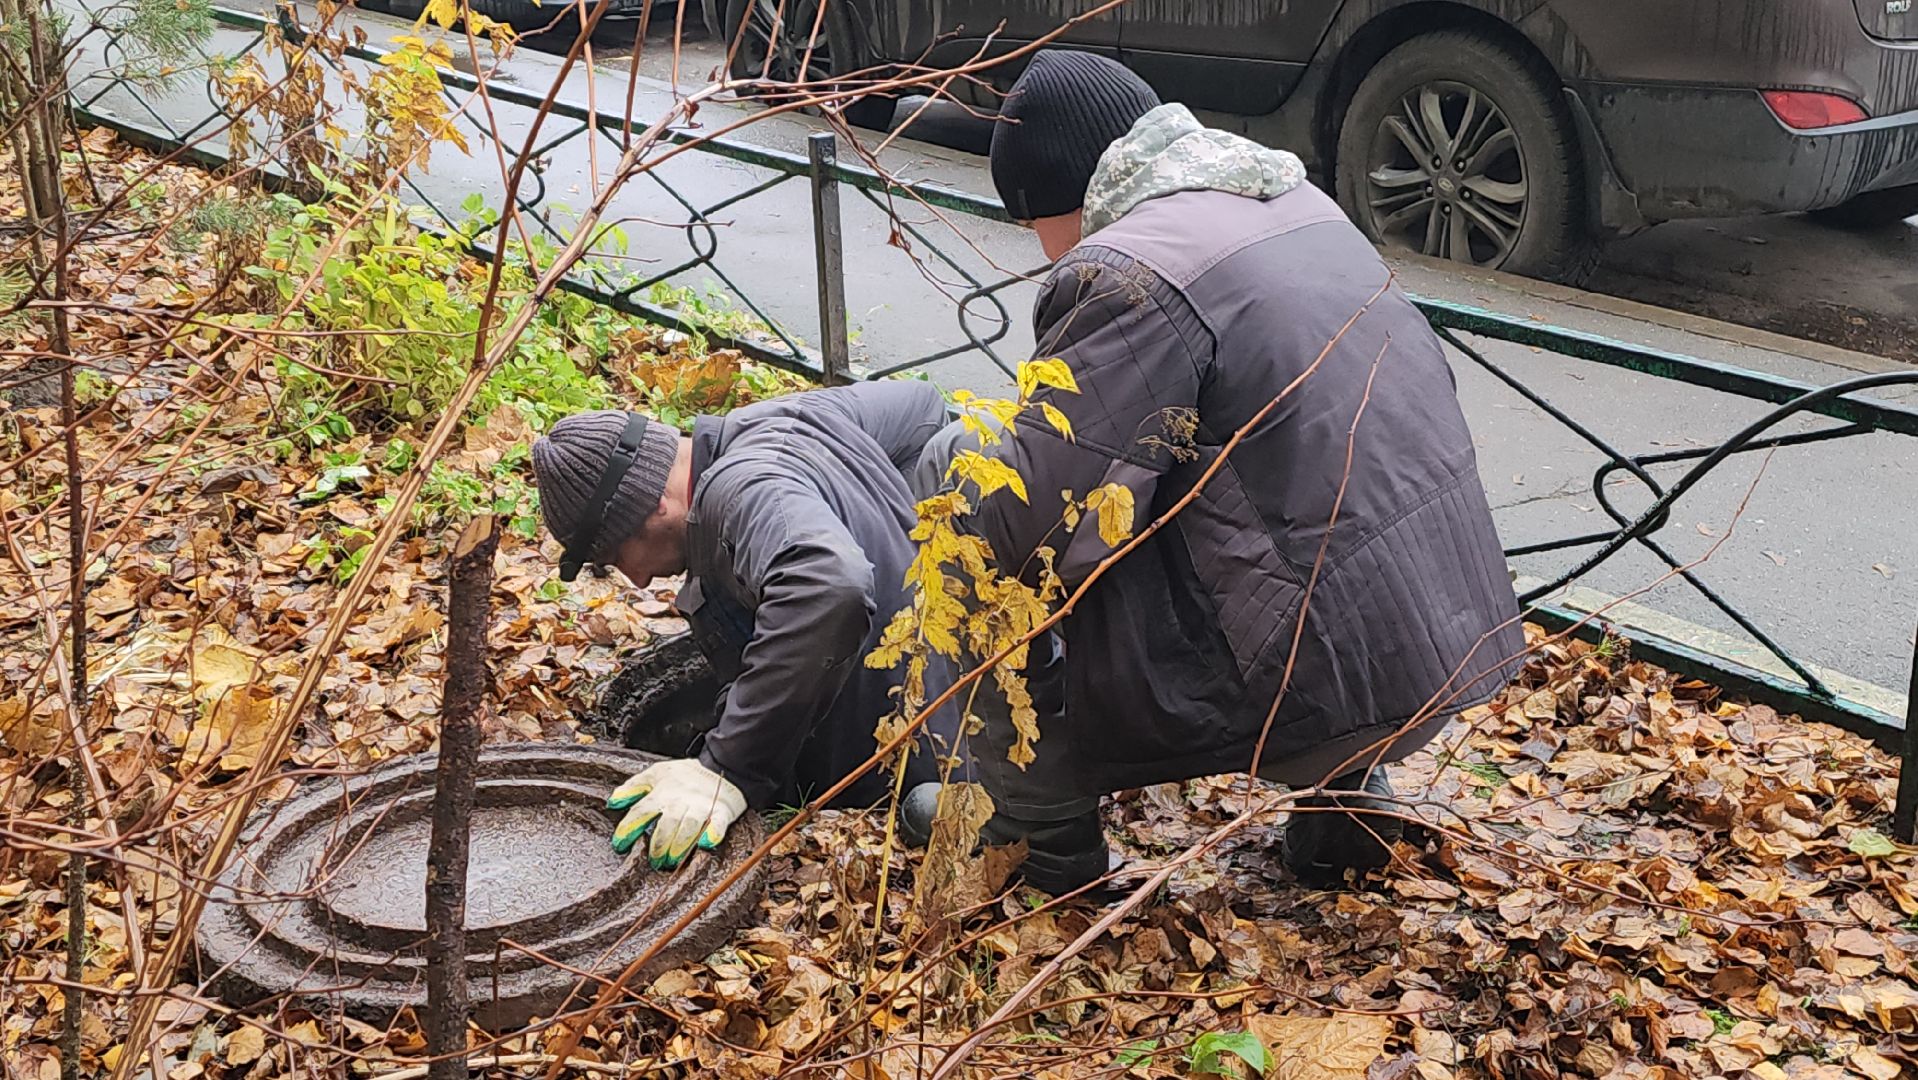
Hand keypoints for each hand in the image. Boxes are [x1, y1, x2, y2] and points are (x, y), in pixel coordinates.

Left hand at [607, 758, 746, 868]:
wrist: (721, 766)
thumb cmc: (685, 775)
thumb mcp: (656, 774)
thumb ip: (633, 787)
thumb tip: (613, 802)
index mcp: (662, 793)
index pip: (640, 812)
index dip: (628, 829)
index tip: (620, 845)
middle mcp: (680, 801)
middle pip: (666, 824)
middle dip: (659, 845)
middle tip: (654, 861)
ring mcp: (701, 807)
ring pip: (689, 827)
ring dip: (680, 845)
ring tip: (673, 861)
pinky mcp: (721, 812)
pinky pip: (718, 824)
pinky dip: (713, 833)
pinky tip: (706, 844)